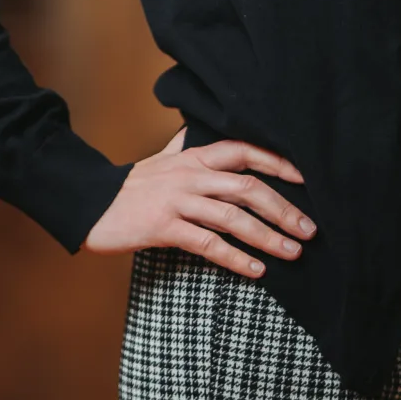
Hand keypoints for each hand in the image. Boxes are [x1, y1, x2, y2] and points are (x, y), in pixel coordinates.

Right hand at [83, 127, 314, 277]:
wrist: (91, 204)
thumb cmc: (131, 185)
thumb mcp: (160, 159)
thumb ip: (182, 145)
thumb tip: (195, 129)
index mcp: (193, 156)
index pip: (244, 151)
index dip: (277, 163)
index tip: (306, 179)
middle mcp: (189, 174)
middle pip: (247, 187)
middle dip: (284, 208)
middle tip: (310, 229)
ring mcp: (177, 200)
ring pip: (232, 217)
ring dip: (267, 236)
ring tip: (292, 252)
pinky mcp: (163, 227)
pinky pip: (208, 243)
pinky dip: (236, 258)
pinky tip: (256, 270)